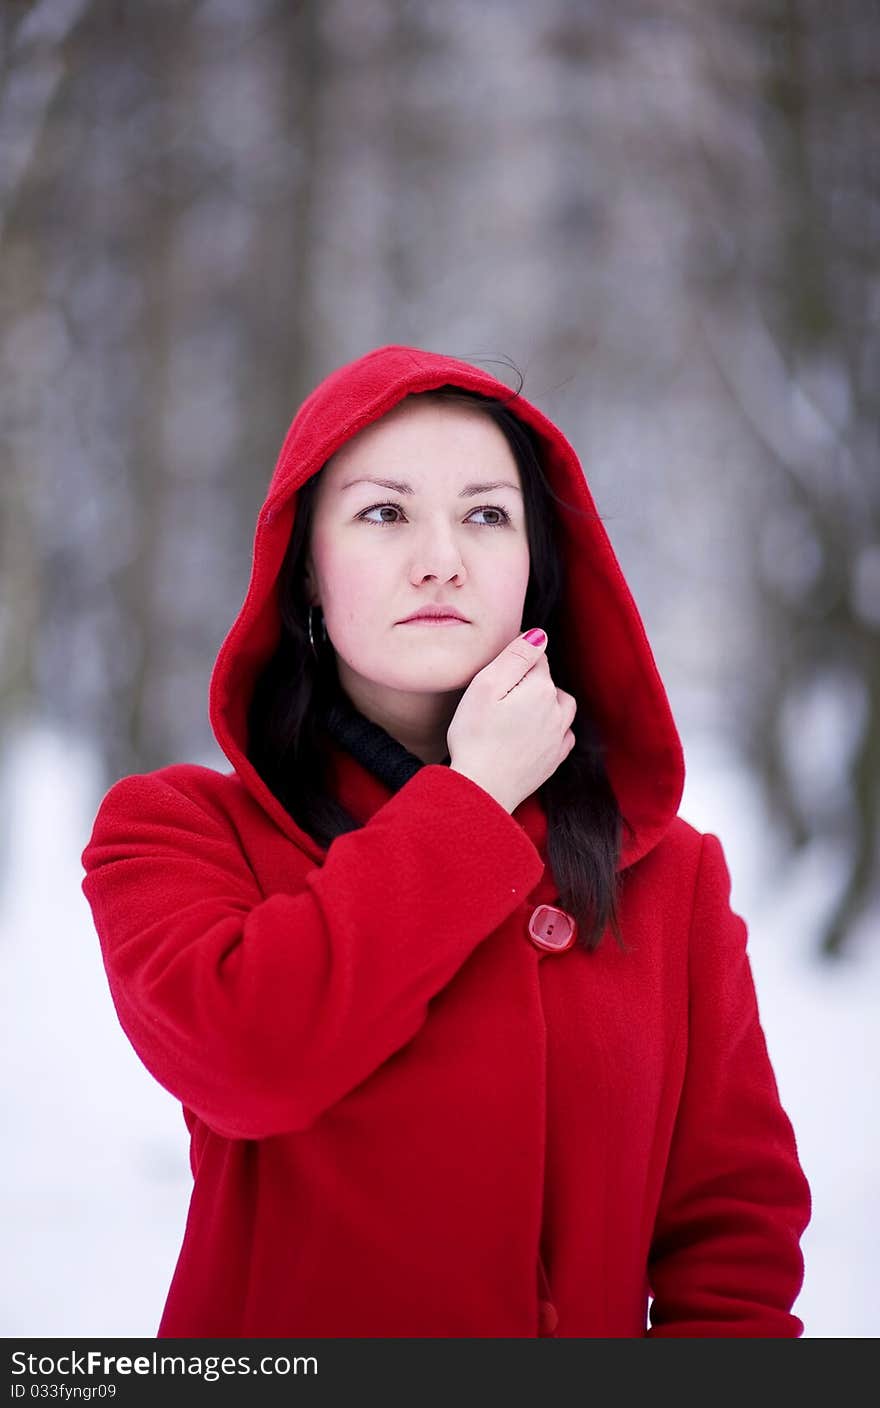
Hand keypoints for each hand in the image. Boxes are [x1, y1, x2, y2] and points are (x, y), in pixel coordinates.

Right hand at [447, 629, 576, 812]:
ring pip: (562, 708)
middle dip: (532, 682)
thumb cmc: (475, 737)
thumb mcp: (486, 686)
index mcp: (541, 689)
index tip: (497, 674)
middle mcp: (557, 711)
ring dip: (547, 703)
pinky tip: (536, 732)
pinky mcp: (553, 760)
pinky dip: (554, 729)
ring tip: (520, 710)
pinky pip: (564, 736)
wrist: (482, 788)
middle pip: (550, 683)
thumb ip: (515, 656)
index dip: (515, 661)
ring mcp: (558, 738)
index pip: (536, 659)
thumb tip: (539, 635)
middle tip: (501, 695)